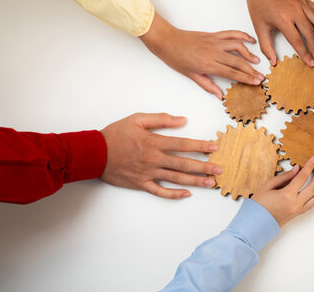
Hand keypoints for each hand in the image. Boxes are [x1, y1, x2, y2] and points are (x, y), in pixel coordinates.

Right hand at [99, 113, 220, 198]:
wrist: (93, 153)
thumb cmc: (114, 135)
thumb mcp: (136, 120)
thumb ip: (160, 119)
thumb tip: (182, 120)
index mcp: (154, 142)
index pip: (183, 144)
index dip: (200, 146)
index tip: (214, 147)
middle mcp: (154, 159)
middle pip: (184, 164)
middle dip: (204, 167)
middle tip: (220, 170)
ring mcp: (148, 173)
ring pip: (176, 178)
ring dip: (195, 181)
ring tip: (211, 183)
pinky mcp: (141, 184)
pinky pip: (160, 191)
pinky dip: (174, 194)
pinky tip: (187, 194)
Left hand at [139, 12, 263, 98]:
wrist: (167, 40)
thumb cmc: (176, 58)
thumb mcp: (191, 75)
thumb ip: (207, 85)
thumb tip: (220, 95)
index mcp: (208, 64)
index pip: (232, 73)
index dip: (246, 78)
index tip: (256, 82)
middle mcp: (214, 52)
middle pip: (239, 62)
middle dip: (252, 70)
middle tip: (261, 76)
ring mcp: (215, 42)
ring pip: (238, 46)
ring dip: (249, 54)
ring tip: (256, 61)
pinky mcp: (214, 35)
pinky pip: (232, 34)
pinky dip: (243, 36)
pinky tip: (250, 41)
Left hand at [242, 0, 313, 66]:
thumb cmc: (259, 2)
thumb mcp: (259, 26)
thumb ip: (266, 46)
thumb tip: (272, 60)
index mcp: (283, 20)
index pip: (297, 41)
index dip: (305, 54)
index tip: (310, 63)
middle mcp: (295, 12)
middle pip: (311, 34)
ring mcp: (302, 5)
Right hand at [252, 156, 313, 226]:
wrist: (255, 223)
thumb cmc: (258, 205)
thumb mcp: (267, 186)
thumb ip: (284, 177)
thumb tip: (296, 169)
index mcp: (287, 195)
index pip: (302, 177)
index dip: (309, 166)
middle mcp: (295, 203)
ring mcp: (298, 210)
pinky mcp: (297, 214)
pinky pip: (311, 204)